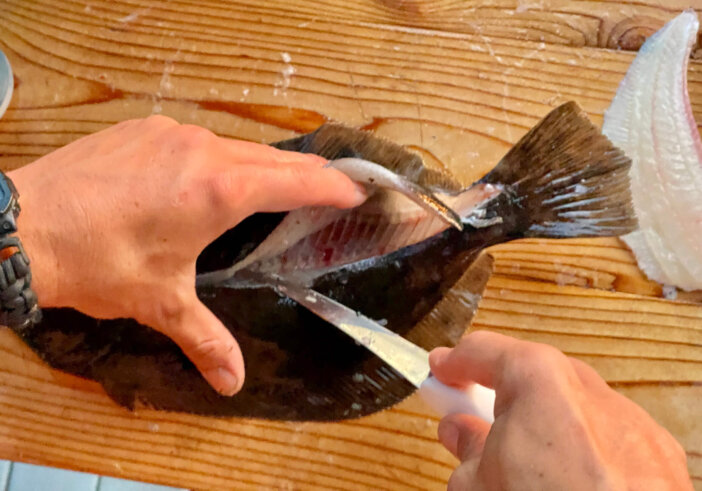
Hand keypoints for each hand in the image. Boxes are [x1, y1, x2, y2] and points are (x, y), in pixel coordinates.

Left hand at [7, 115, 365, 395]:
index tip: (357, 189)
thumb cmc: (98, 262)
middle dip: (304, 173)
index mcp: (220, 190)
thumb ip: (205, 339)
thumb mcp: (161, 302)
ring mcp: (171, 132)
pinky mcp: (142, 128)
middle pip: (272, 157)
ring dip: (257, 166)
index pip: (297, 178)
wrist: (20, 226)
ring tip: (268, 188)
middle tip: (326, 189)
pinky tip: (204, 179)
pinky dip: (215, 157)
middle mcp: (202, 150)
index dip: (333, 184)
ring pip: (234, 146)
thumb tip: (232, 382)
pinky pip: (196, 140)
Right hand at [429, 331, 692, 490]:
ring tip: (519, 461)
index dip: (453, 363)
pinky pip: (607, 438)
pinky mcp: (658, 457)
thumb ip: (465, 449)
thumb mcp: (477, 486)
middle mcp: (589, 391)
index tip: (440, 370)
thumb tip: (462, 435)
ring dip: (543, 425)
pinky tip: (565, 478)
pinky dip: (581, 449)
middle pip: (534, 377)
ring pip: (574, 408)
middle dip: (502, 397)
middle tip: (469, 419)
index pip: (484, 352)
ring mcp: (630, 424)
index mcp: (539, 380)